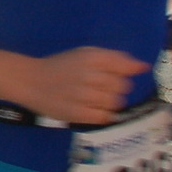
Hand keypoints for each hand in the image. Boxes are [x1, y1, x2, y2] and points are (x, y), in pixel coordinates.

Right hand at [12, 47, 149, 124]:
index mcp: (93, 57)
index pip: (125, 70)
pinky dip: (99, 114)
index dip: (117, 74)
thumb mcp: (86, 54)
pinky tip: (87, 108)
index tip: (102, 75)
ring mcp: (84, 95)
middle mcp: (90, 75)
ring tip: (88, 98)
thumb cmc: (61, 66)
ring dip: (106, 102)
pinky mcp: (78, 113)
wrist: (29, 80)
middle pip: (122, 87)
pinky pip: (104, 117)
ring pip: (114, 103)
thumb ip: (116, 59)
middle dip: (112, 88)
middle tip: (93, 87)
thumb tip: (143, 67)